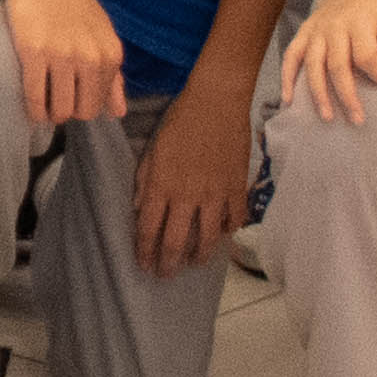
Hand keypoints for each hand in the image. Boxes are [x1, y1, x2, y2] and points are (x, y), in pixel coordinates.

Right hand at [6, 0, 128, 134]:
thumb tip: (119, 112)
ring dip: (49, 114)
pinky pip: (35, 97)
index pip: (100, 105)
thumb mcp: (102, 35)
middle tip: (56, 99)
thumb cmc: (72, 5)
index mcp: (110, 54)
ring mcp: (61, 54)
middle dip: (68, 112)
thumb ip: (113, 76)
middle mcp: (90, 56)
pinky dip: (33, 109)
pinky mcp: (34, 51)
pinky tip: (31, 107)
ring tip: (43, 104)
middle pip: (81, 112)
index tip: (71, 96)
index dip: (82, 105)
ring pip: (59, 110)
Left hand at [129, 76, 254, 277]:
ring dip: (199, 256)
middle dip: (168, 264)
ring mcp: (214, 195)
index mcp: (162, 185)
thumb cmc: (180, 121)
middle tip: (165, 275)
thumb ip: (145, 181)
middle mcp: (187, 196)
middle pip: (176, 242)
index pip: (148, 229)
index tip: (143, 264)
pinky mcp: (237, 188)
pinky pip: (234, 220)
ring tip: (194, 263)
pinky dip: (229, 231)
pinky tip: (224, 235)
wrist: (216, 101)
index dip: (144, 251)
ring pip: (208, 239)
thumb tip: (140, 207)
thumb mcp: (153, 149)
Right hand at [280, 0, 376, 124]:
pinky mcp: (306, 31)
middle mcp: (335, 25)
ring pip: (313, 64)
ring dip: (318, 93)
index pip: (367, 56)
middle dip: (347, 95)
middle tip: (358, 119)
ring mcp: (317, 29)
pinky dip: (287, 77)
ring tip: (327, 117)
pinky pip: (292, 55)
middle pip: (337, 65)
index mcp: (360, 21)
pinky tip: (288, 100)